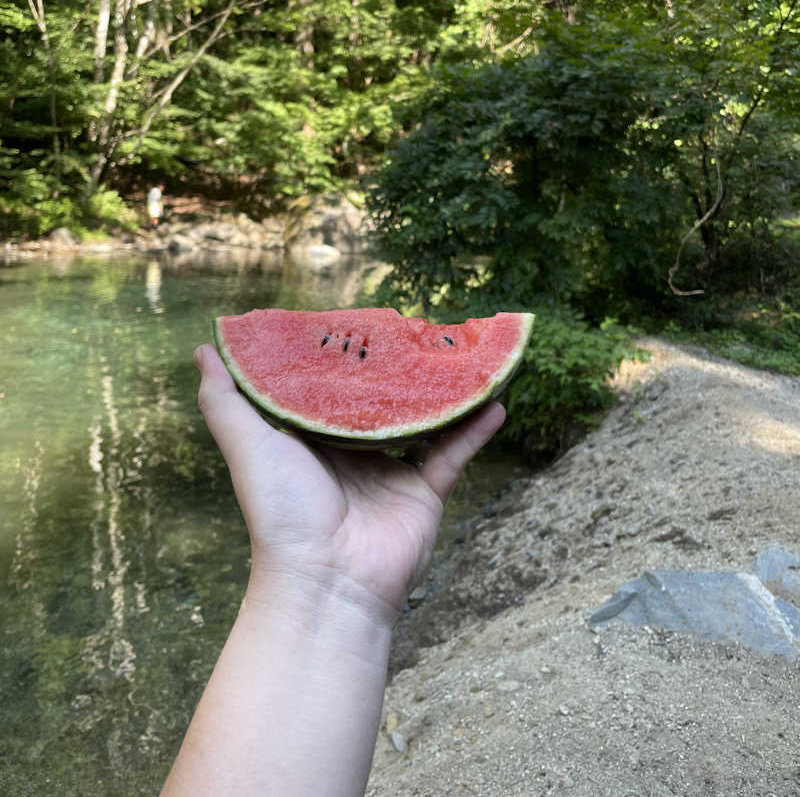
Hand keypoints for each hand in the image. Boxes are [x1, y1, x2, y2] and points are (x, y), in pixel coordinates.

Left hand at [194, 343, 505, 619]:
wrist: (326, 581)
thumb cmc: (280, 510)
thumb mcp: (246, 444)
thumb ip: (225, 398)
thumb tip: (204, 348)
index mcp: (313, 439)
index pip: (332, 386)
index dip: (345, 355)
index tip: (359, 318)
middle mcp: (354, 452)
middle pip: (383, 400)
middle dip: (400, 369)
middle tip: (419, 328)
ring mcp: (392, 472)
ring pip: (425, 420)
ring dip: (445, 392)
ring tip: (464, 356)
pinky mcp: (425, 492)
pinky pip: (455, 454)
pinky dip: (476, 429)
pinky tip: (495, 400)